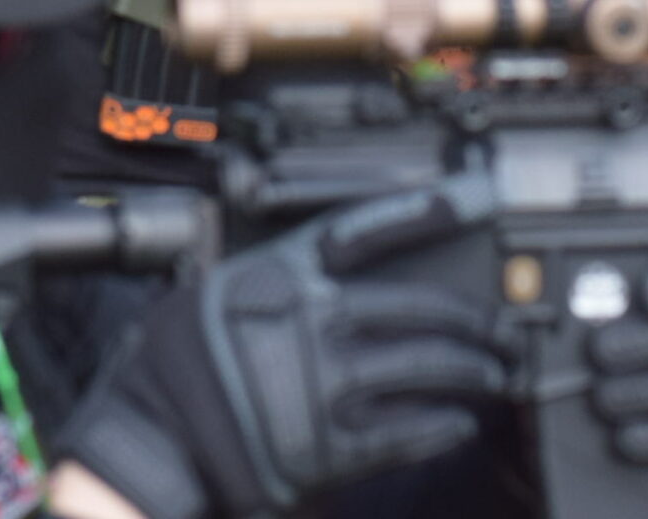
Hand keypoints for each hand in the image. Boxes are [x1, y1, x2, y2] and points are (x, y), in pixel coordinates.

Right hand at [59, 180, 506, 518]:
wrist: (149, 443)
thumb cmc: (171, 368)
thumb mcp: (214, 293)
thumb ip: (273, 279)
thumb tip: (317, 276)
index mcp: (285, 276)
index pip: (367, 230)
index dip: (423, 213)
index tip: (470, 200)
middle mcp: (314, 321)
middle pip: (416, 307)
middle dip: (470, 318)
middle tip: (498, 326)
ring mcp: (325, 384)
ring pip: (423, 367)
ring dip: (470, 370)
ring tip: (494, 373)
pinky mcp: (328, 447)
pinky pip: (404, 433)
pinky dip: (440, 426)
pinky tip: (460, 422)